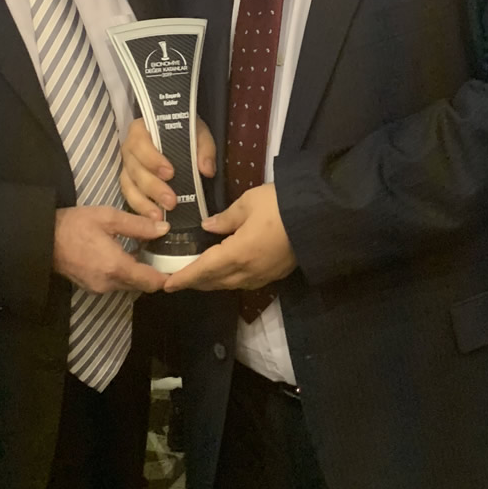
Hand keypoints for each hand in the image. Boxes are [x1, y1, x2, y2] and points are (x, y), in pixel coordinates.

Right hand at [53, 207, 168, 294]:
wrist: (42, 238)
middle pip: (142, 286)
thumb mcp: (108, 217)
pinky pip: (116, 284)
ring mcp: (99, 288)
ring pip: (129, 286)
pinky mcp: (91, 287)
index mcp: (116, 267)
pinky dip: (125, 274)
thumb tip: (164, 229)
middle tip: (163, 255)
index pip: (152, 282)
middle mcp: (109, 284)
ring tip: (145, 253)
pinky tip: (124, 256)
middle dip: (154, 274)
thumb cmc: (75, 225)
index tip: (177, 266)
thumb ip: (138, 225)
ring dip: (138, 274)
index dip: (167, 277)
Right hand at [120, 117, 216, 220]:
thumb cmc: (182, 132)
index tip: (170, 173)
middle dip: (153, 188)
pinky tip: (152, 220)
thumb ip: (203, 147)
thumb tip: (206, 170)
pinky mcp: (128, 184)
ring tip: (159, 217)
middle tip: (171, 202)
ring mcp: (127, 168)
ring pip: (129, 187)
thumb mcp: (196, 132)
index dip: (153, 160)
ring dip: (143, 203)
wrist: (173, 132)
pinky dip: (140, 209)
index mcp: (140, 132)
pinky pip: (129, 197)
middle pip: (135, 170)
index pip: (141, 145)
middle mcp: (129, 150)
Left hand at [164, 184, 295, 292]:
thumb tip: (207, 227)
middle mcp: (248, 271)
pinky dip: (230, 280)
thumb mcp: (248, 203)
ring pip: (230, 284)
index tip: (167, 285)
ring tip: (199, 276)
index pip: (203, 270)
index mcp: (237, 254)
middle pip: (215, 282)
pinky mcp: (276, 274)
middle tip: (179, 280)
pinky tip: (227, 272)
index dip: (184, 278)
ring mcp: (264, 275)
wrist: (321, 216)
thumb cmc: (280, 205)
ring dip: (212, 283)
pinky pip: (246, 282)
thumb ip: (225, 218)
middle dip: (195, 282)